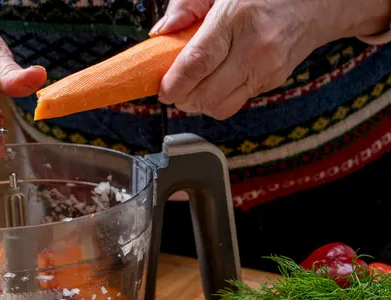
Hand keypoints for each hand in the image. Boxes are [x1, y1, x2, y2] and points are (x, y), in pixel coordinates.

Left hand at [151, 0, 390, 119]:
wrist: (318, 1)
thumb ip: (187, 5)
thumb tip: (162, 33)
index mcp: (237, 19)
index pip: (197, 64)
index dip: (175, 84)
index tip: (163, 90)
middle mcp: (255, 49)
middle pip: (207, 95)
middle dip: (183, 99)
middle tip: (173, 90)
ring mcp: (267, 70)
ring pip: (220, 108)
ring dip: (199, 105)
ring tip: (192, 89)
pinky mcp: (272, 83)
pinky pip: (235, 103)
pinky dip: (218, 100)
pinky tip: (215, 83)